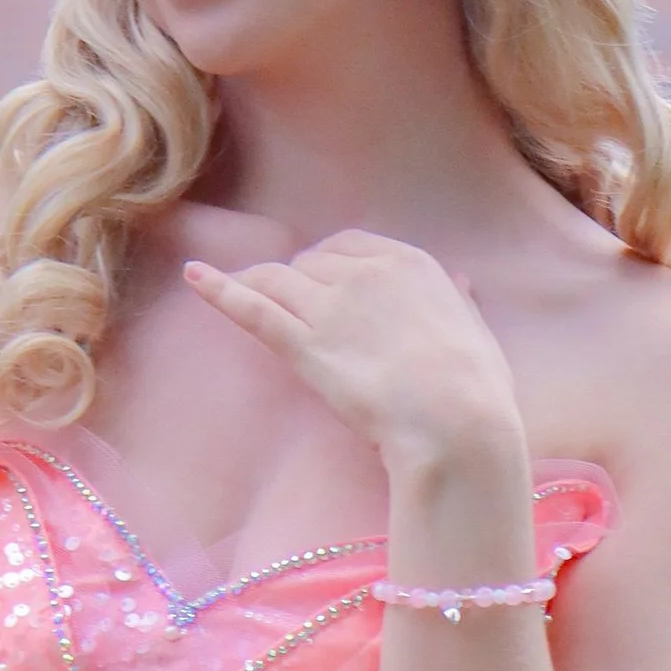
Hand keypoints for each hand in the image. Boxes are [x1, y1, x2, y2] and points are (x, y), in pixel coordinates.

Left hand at [182, 227, 524, 476]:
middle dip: (297, 283)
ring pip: (278, 282)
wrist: (457, 425)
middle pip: (309, 264)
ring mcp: (330, 306)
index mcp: (409, 263)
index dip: (329, 263)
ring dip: (261, 287)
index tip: (322, 282)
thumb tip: (459, 280)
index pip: (349, 246)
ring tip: (237, 291)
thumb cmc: (476, 389)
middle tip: (291, 310)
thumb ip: (459, 300)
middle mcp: (364, 273)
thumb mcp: (476, 331)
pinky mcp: (303, 345)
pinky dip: (219, 290)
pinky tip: (193, 276)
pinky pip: (253, 307)